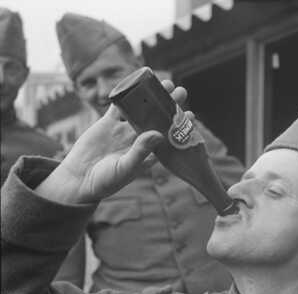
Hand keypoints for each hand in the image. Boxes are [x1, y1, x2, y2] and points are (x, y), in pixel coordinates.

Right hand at [36, 81, 190, 203]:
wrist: (79, 179)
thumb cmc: (106, 181)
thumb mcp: (125, 167)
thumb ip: (141, 151)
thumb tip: (159, 134)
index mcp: (148, 153)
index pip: (169, 137)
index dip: (180, 126)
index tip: (192, 115)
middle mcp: (138, 140)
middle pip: (158, 119)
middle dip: (169, 105)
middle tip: (182, 91)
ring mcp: (123, 130)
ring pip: (141, 109)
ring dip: (152, 96)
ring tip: (165, 83)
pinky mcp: (107, 123)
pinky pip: (119, 106)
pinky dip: (127, 94)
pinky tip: (137, 81)